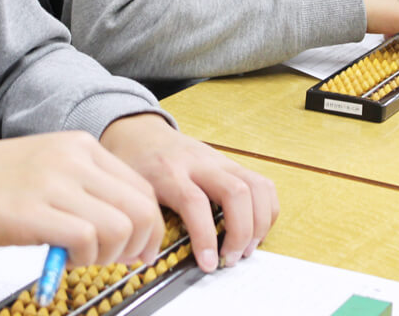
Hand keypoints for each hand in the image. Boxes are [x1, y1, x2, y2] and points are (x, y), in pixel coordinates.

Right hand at [0, 132, 163, 266]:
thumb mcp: (43, 170)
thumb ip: (82, 189)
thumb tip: (120, 225)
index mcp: (78, 145)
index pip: (140, 186)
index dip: (146, 225)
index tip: (138, 247)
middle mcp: (72, 158)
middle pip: (140, 206)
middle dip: (139, 244)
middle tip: (122, 262)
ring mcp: (53, 182)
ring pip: (121, 225)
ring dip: (110, 255)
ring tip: (83, 260)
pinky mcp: (31, 212)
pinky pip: (87, 239)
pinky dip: (84, 260)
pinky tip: (62, 261)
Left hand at [100, 113, 278, 271]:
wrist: (141, 133)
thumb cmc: (134, 164)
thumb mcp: (132, 190)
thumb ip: (145, 218)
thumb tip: (152, 259)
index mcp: (169, 172)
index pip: (195, 202)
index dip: (205, 236)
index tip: (208, 264)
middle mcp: (200, 163)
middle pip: (236, 192)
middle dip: (241, 232)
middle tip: (230, 258)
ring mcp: (221, 161)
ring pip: (256, 186)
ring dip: (258, 223)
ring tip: (247, 248)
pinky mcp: (233, 164)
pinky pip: (262, 183)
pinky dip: (267, 209)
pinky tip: (256, 230)